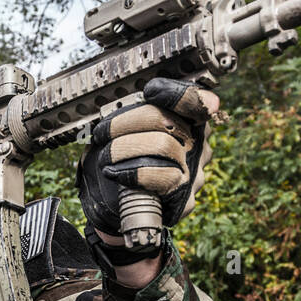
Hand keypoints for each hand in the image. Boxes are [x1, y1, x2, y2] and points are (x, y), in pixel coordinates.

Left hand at [78, 78, 218, 240]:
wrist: (114, 209)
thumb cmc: (119, 165)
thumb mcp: (122, 134)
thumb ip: (132, 117)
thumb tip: (127, 105)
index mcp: (186, 124)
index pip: (196, 101)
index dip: (176, 93)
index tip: (151, 91)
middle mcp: (197, 146)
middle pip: (167, 121)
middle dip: (125, 123)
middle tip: (102, 133)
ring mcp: (195, 173)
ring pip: (164, 146)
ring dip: (123, 148)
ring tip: (106, 157)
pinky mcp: (186, 199)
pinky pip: (164, 178)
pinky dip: (133, 173)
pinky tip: (116, 174)